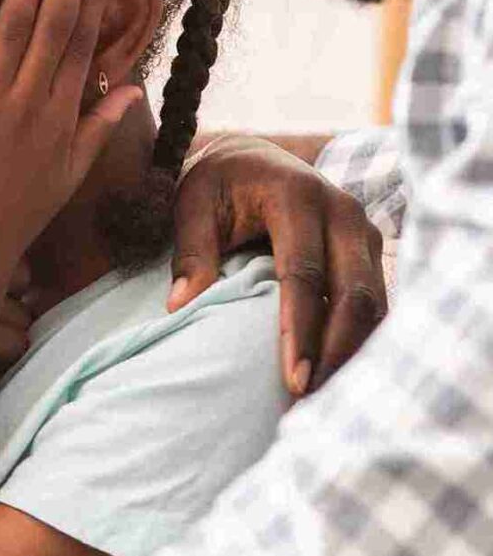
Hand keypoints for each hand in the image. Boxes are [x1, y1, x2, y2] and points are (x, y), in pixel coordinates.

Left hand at [170, 136, 387, 395]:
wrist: (252, 157)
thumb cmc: (216, 185)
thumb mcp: (191, 206)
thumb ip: (190, 253)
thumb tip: (179, 306)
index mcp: (297, 196)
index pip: (304, 272)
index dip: (300, 327)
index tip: (292, 377)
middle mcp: (343, 211)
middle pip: (354, 292)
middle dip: (336, 350)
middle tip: (309, 399)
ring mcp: (364, 230)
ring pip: (375, 301)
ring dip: (354, 351)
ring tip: (325, 398)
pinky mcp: (371, 249)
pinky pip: (377, 300)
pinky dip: (363, 339)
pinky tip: (341, 374)